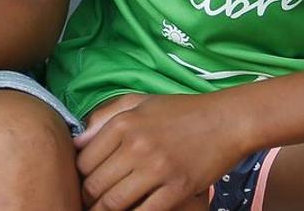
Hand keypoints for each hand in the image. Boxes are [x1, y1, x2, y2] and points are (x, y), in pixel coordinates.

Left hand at [76, 94, 248, 210]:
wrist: (226, 121)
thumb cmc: (180, 111)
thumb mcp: (138, 103)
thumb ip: (104, 118)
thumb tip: (77, 142)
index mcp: (123, 124)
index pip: (84, 161)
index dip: (79, 176)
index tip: (84, 183)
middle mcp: (136, 146)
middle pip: (95, 185)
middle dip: (89, 198)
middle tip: (91, 203)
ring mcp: (157, 169)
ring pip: (115, 202)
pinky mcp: (179, 188)